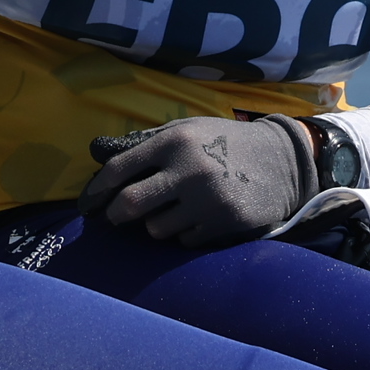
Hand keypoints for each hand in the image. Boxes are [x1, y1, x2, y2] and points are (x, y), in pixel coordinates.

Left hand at [80, 117, 310, 247]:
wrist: (281, 159)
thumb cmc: (223, 142)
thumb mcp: (187, 130)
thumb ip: (145, 143)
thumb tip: (97, 155)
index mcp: (174, 141)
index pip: (118, 169)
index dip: (96, 190)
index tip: (88, 204)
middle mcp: (189, 169)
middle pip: (129, 205)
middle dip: (115, 215)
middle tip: (115, 218)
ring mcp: (207, 199)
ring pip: (156, 229)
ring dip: (155, 225)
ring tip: (170, 212)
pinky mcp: (224, 223)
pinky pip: (184, 240)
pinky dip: (184, 233)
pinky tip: (197, 218)